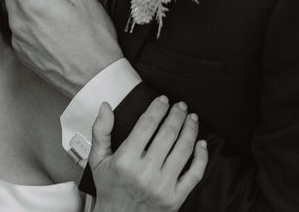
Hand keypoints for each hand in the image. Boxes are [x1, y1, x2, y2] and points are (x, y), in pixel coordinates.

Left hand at [0, 0, 121, 95]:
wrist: (96, 79)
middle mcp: (18, 20)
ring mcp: (17, 37)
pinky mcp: (21, 50)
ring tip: (52, 2)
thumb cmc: (93, 37)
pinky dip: (28, 17)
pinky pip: (17, 25)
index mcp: (31, 2)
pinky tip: (49, 23)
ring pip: (12, 5)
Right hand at [89, 97, 207, 211]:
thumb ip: (100, 131)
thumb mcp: (97, 159)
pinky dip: (201, 157)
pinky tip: (201, 143)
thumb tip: (105, 106)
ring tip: (192, 118)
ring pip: (183, 150)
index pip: (146, 125)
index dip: (157, 108)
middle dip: (177, 115)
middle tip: (181, 105)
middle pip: (167, 134)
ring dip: (190, 130)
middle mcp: (145, 173)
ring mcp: (162, 186)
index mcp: (125, 161)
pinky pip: (195, 174)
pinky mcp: (175, 198)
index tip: (163, 99)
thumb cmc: (109, 187)